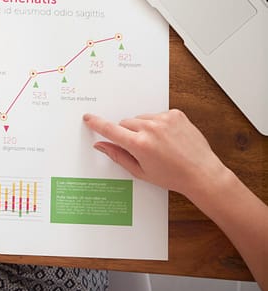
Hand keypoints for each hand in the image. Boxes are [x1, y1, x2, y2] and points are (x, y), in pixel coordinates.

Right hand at [83, 109, 226, 201]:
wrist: (202, 173)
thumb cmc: (172, 177)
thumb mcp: (141, 172)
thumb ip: (118, 156)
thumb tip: (101, 145)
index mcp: (139, 144)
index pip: (111, 130)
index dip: (97, 123)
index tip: (88, 117)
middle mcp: (150, 128)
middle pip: (126, 123)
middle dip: (128, 133)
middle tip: (140, 148)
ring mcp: (163, 119)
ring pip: (141, 118)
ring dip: (144, 128)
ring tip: (158, 145)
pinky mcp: (175, 114)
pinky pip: (158, 115)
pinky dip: (159, 124)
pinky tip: (169, 138)